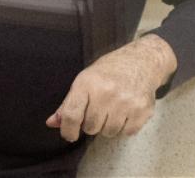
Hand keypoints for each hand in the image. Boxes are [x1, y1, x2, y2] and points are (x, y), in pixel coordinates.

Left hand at [46, 34, 177, 140]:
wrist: (143, 60)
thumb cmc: (110, 70)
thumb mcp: (86, 79)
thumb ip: (68, 103)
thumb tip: (52, 123)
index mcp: (88, 83)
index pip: (71, 115)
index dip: (67, 130)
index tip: (70, 134)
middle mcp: (106, 92)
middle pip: (91, 128)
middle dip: (93, 123)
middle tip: (100, 109)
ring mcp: (126, 102)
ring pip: (109, 132)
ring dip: (109, 126)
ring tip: (114, 109)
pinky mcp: (142, 110)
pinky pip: (126, 133)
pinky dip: (125, 127)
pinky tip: (126, 111)